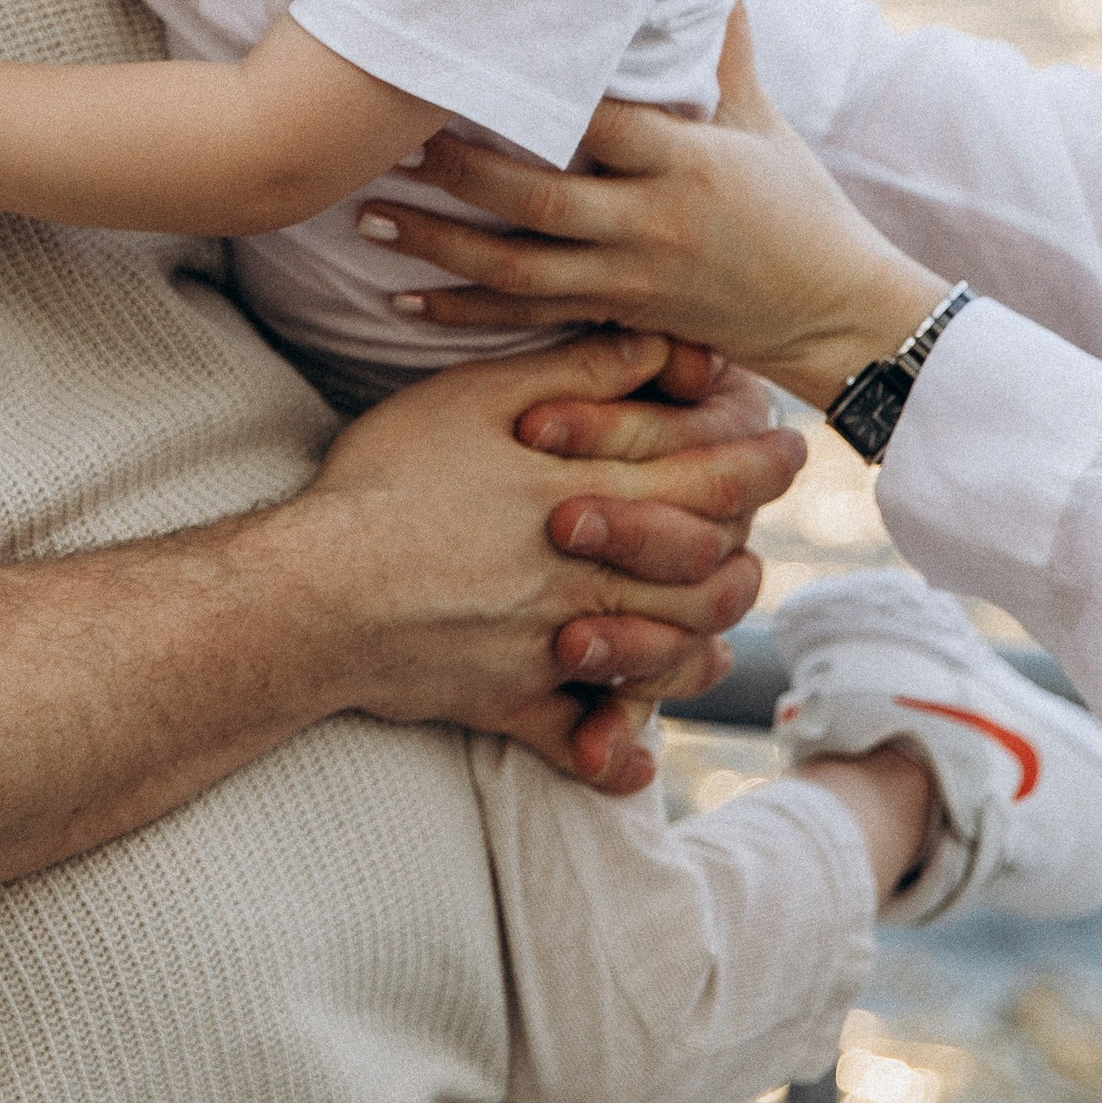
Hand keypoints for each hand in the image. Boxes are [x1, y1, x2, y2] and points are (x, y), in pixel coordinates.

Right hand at [300, 331, 805, 790]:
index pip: (710, 480)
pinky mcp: (511, 705)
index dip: (760, 462)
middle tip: (762, 537)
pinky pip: (578, 746)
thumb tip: (666, 346)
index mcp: (591, 496)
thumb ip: (581, 370)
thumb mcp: (480, 397)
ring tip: (716, 623)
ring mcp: (556, 652)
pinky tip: (628, 756)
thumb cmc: (389, 480)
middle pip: (708, 574)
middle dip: (747, 551)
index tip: (789, 447)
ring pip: (666, 657)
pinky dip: (612, 755)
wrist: (313, 593)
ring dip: (702, 643)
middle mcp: (591, 578)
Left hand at [355, 8, 948, 406]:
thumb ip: (728, 59)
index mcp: (688, 161)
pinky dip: (463, 316)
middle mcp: (653, 222)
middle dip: (456, 171)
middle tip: (384, 141)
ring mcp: (633, 277)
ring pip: (518, 268)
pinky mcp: (621, 318)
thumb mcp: (768, 130)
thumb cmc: (804, 211)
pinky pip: (529, 320)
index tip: (463, 70)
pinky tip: (404, 304)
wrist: (839, 316)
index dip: (531, 99)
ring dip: (438, 245)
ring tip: (369, 218)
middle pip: (538, 197)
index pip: (598, 123)